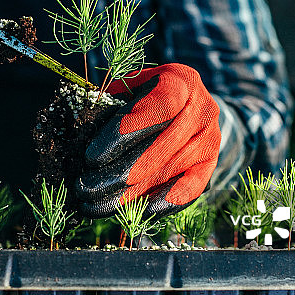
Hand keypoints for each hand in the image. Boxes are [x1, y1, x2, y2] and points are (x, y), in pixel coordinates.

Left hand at [77, 64, 220, 216]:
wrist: (190, 104)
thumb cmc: (148, 94)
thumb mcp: (130, 87)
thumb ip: (112, 104)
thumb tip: (83, 132)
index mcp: (180, 81)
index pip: (157, 108)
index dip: (125, 133)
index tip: (92, 156)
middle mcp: (203, 108)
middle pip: (163, 146)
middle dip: (121, 171)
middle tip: (87, 188)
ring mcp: (211, 138)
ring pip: (171, 170)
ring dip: (133, 193)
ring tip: (99, 205)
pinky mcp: (211, 163)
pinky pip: (191, 188)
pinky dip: (164, 203)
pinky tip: (139, 212)